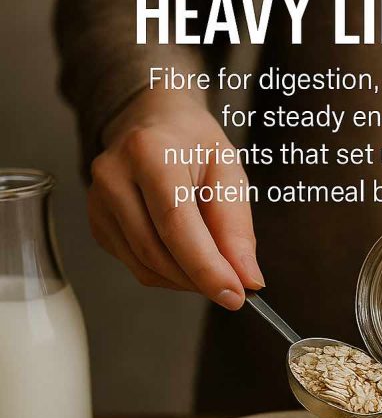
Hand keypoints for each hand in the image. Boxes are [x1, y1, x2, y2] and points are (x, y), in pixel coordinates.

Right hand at [88, 91, 263, 308]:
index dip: (206, 266)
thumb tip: (246, 278)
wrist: (153, 123)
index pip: (176, 222)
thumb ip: (237, 228)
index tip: (235, 294)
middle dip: (200, 278)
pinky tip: (185, 256)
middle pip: (157, 251)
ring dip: (186, 280)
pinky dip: (168, 274)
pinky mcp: (97, 224)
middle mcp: (113, 175)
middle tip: (235, 286)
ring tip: (214, 268)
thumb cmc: (192, 143)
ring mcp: (98, 202)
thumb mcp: (228, 171)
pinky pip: (136, 266)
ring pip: (145, 267)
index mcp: (149, 151)